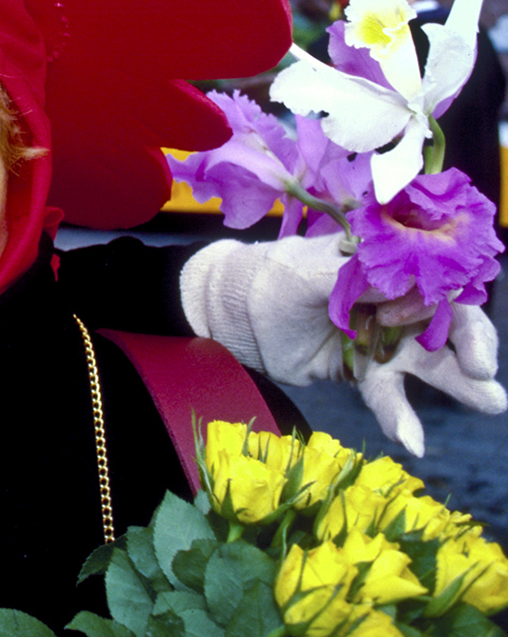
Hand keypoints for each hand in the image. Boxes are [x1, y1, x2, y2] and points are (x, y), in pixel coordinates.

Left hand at [181, 234, 505, 454]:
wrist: (228, 315)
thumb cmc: (267, 279)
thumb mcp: (307, 271)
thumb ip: (357, 278)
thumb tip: (410, 285)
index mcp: (384, 267)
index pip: (437, 282)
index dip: (456, 305)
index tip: (456, 331)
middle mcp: (391, 300)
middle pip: (445, 321)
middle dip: (472, 345)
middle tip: (482, 373)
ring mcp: (380, 337)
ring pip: (428, 361)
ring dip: (459, 384)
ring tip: (491, 401)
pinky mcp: (362, 370)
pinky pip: (389, 394)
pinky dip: (402, 417)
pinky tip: (412, 441)